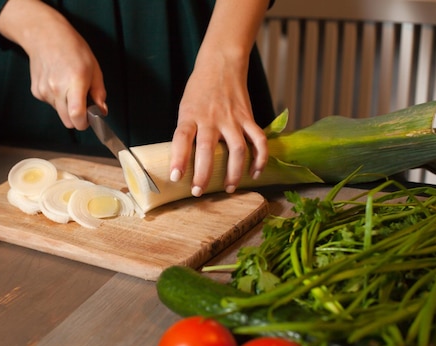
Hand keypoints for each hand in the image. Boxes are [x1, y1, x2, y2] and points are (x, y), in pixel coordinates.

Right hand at [0, 0, 106, 129]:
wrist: (45, 36)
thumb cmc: (72, 48)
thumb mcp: (94, 67)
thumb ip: (99, 92)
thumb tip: (102, 111)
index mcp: (75, 82)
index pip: (77, 115)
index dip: (84, 123)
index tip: (88, 121)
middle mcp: (57, 88)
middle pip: (67, 121)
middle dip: (77, 118)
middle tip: (83, 104)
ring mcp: (45, 91)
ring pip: (59, 112)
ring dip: (66, 106)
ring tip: (68, 85)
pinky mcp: (36, 92)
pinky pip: (50, 104)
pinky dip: (56, 99)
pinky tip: (57, 82)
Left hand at [168, 0, 269, 196]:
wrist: (221, 64)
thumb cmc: (199, 91)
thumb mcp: (186, 108)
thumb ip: (188, 132)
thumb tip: (186, 162)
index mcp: (190, 115)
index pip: (181, 139)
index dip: (178, 159)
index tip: (175, 177)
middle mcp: (211, 118)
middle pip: (207, 149)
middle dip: (203, 174)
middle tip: (198, 192)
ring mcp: (232, 118)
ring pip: (237, 149)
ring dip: (234, 172)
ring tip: (230, 188)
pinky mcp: (248, 117)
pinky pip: (258, 139)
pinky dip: (260, 158)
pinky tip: (255, 172)